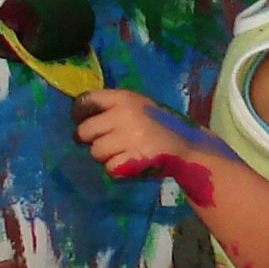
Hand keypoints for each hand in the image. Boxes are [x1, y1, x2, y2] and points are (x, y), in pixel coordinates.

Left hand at [73, 89, 195, 182]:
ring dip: (105, 156)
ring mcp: (129, 139)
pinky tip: (131, 164)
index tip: (81, 120)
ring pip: (96, 152)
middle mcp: (124, 115)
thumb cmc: (161, 126)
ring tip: (124, 153)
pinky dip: (117, 170)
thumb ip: (113, 108)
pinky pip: (109, 168)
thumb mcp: (140, 106)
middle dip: (89, 139)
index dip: (79, 112)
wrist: (189, 148)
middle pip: (85, 131)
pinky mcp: (132, 160)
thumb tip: (79, 115)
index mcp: (126, 98)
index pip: (87, 100)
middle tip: (102, 143)